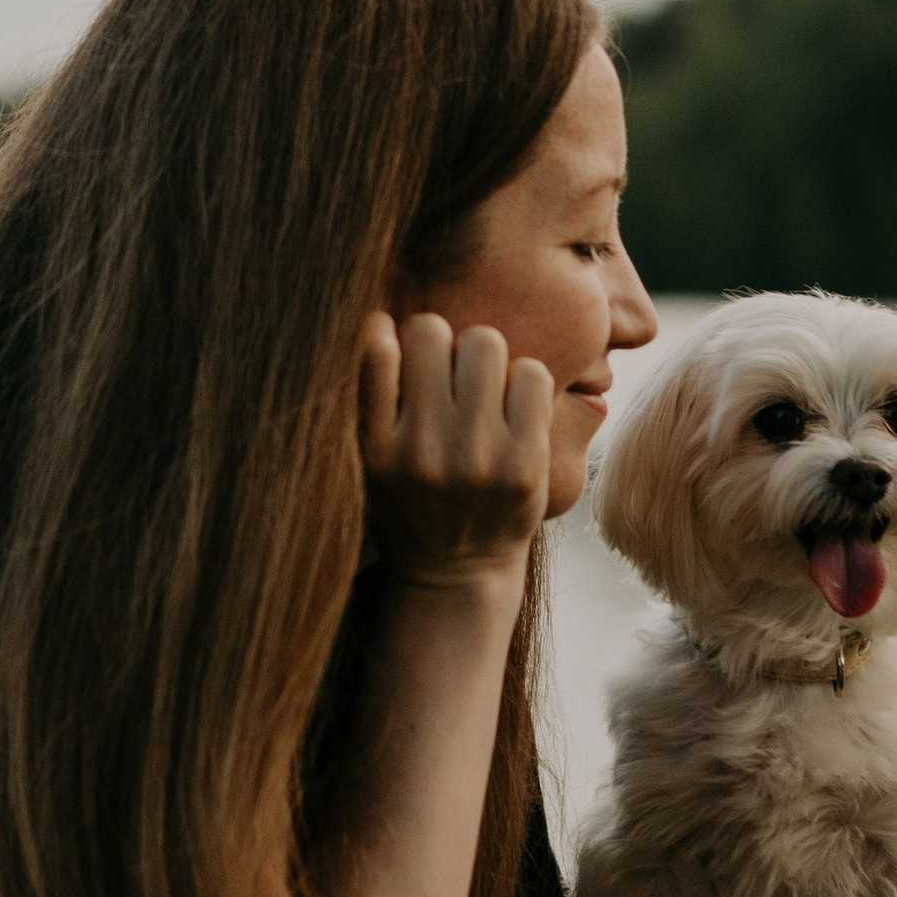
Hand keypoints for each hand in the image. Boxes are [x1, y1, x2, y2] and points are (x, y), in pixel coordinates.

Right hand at [358, 312, 552, 595]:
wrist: (457, 577)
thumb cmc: (407, 506)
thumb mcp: (364, 464)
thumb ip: (367, 399)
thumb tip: (379, 320)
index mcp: (374, 448)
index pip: (374, 347)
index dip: (389, 334)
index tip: (397, 350)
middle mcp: (421, 451)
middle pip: (432, 330)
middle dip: (440, 344)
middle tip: (446, 375)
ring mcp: (477, 457)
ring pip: (485, 342)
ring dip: (483, 357)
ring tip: (480, 391)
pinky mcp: (526, 463)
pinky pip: (531, 374)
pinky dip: (522, 380)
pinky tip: (510, 409)